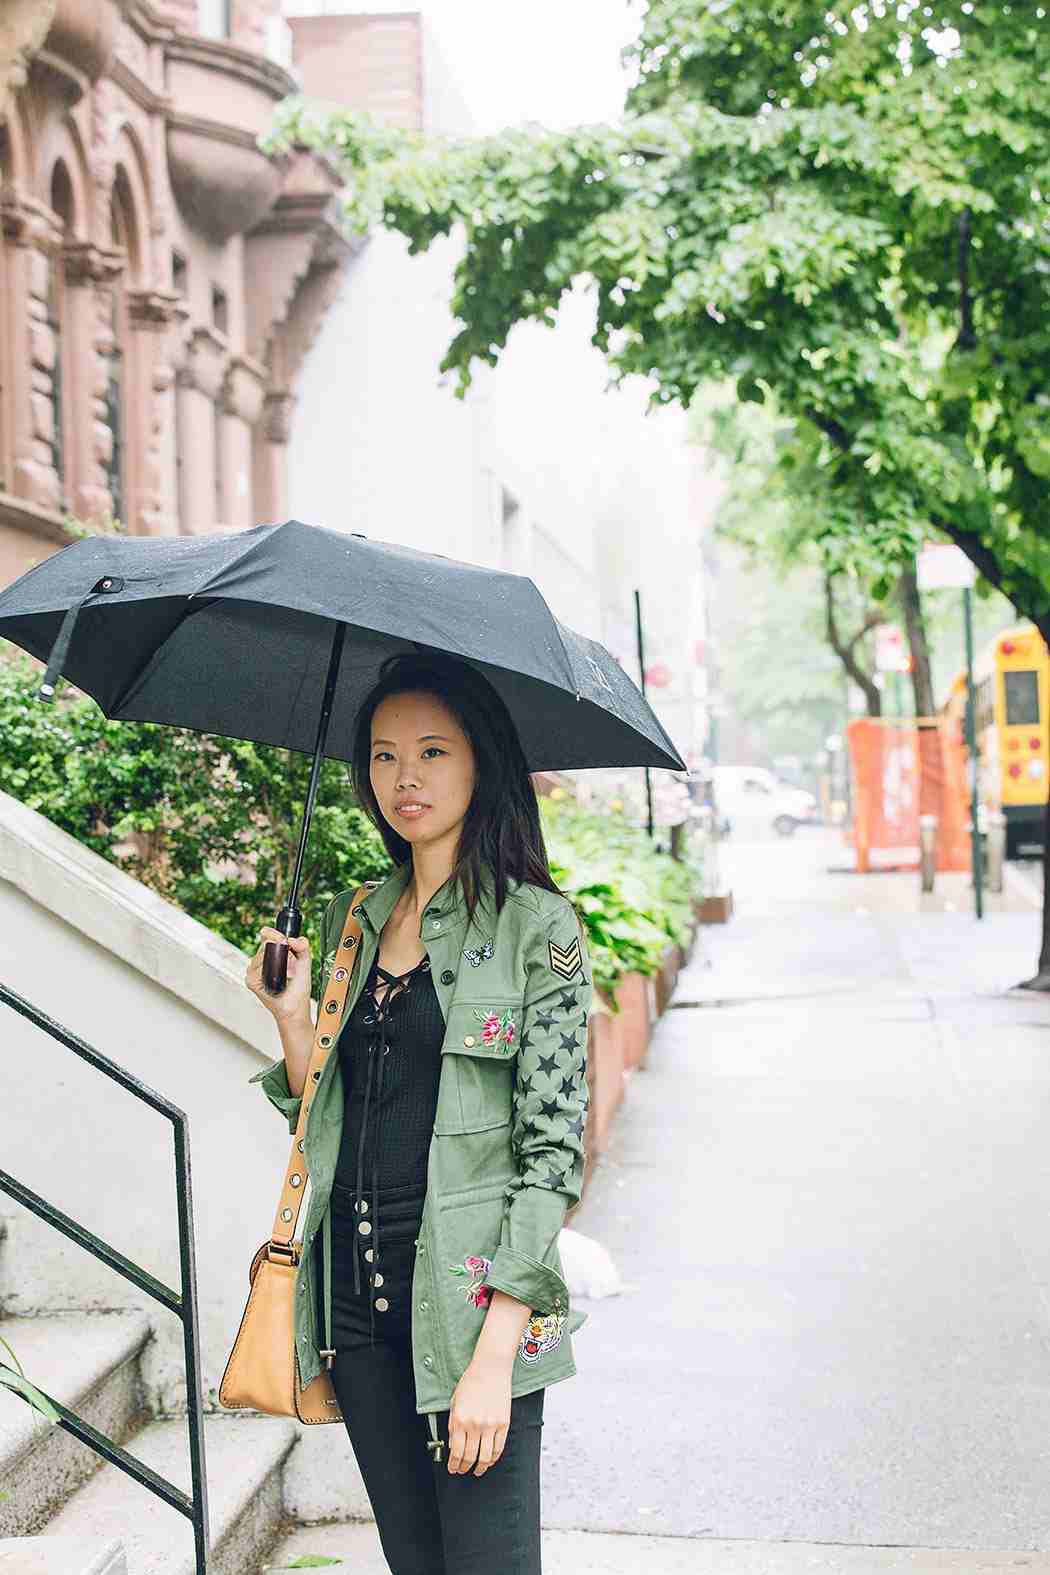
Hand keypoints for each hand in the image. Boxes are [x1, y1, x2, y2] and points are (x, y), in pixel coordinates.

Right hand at [244, 926, 312, 1022]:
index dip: (273, 933)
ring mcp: (255, 971)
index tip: (283, 936)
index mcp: (272, 955)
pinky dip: (267, 970)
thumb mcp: (305, 962)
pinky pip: (256, 969)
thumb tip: (293, 939)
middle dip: (277, 943)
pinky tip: (277, 976)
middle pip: (264, 944)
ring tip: (288, 968)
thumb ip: (304, 947)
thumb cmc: (299, 988)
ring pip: (260, 955)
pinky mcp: (252, 981)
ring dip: (275, 958)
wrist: (296, 1007)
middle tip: (288, 948)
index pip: (267, 937)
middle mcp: (261, 962)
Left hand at [445, 1360, 511, 1475]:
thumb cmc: (472, 1381)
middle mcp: (474, 1424)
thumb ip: (452, 1424)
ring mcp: (490, 1425)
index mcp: (460, 1419)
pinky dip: (493, 1458)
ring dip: (480, 1468)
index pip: (456, 1451)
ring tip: (477, 1470)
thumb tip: (453, 1445)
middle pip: (469, 1457)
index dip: (453, 1464)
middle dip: (464, 1468)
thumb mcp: (455, 1401)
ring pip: (485, 1457)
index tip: (452, 1468)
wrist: (491, 1368)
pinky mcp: (503, 1424)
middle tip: (462, 1471)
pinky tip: (489, 1460)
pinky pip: (498, 1448)